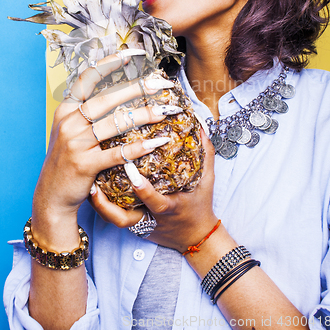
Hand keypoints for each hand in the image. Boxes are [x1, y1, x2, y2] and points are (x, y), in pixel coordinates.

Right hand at [31, 50, 175, 246]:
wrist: (51, 195)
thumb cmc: (66, 160)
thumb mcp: (68, 130)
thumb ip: (84, 110)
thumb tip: (114, 91)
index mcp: (66, 110)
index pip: (87, 79)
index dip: (110, 64)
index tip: (132, 55)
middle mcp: (69, 122)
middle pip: (107, 99)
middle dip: (136, 89)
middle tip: (160, 84)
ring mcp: (76, 143)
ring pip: (116, 124)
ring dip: (144, 116)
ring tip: (166, 111)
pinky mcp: (85, 164)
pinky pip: (117, 153)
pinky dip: (139, 147)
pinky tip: (157, 142)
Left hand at [89, 128, 217, 252]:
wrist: (196, 237)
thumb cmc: (201, 205)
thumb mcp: (207, 180)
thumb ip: (205, 154)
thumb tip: (202, 127)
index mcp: (171, 207)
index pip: (156, 201)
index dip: (143, 190)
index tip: (131, 172)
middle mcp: (153, 218)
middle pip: (125, 218)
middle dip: (107, 206)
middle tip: (92, 185)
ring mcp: (142, 223)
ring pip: (115, 221)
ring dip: (100, 207)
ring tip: (88, 188)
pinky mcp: (135, 224)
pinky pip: (115, 217)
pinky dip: (103, 206)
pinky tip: (94, 190)